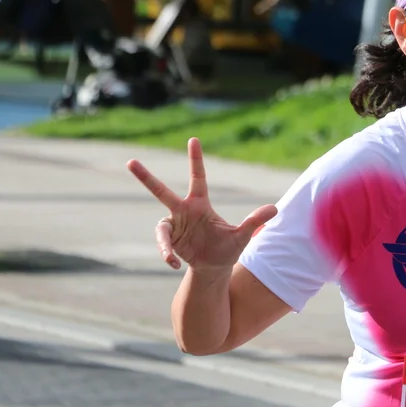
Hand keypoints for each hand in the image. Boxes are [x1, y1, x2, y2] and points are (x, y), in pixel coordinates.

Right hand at [126, 138, 276, 271]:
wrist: (214, 268)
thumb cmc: (228, 248)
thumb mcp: (242, 236)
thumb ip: (254, 221)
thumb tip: (275, 209)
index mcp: (200, 204)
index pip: (198, 177)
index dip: (195, 159)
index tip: (193, 139)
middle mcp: (183, 211)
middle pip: (161, 191)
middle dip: (145, 177)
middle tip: (130, 161)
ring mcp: (174, 226)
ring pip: (160, 226)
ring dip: (163, 241)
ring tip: (171, 257)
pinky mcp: (170, 241)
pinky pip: (164, 244)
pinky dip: (167, 253)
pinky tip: (175, 264)